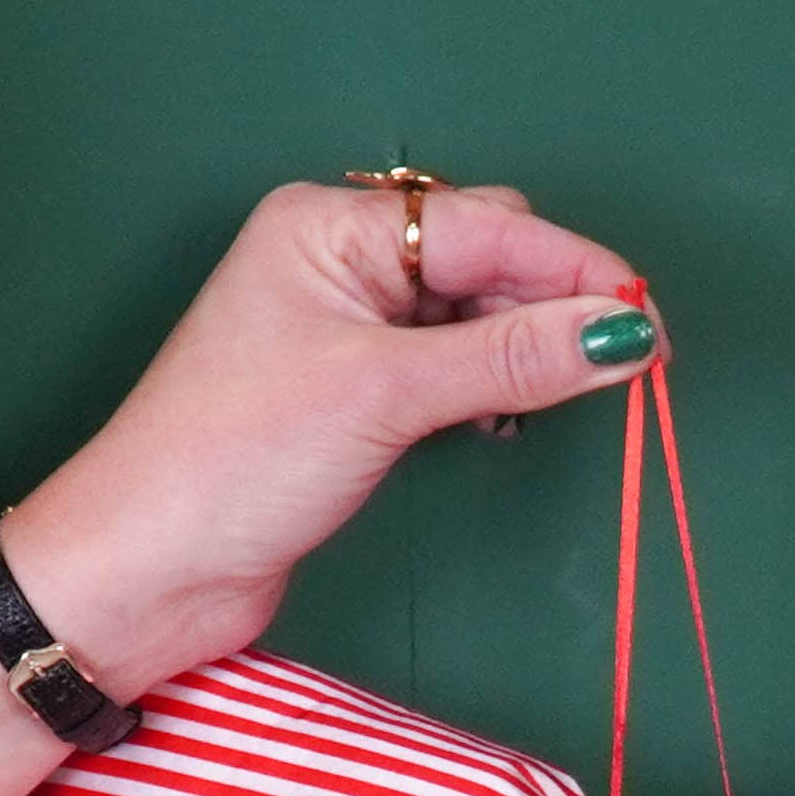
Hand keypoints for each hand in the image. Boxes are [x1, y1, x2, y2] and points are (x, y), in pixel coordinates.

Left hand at [0, 181, 656, 795]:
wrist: (144, 570)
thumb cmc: (228, 461)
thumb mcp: (384, 395)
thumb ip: (510, 360)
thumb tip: (622, 333)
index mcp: (329, 225)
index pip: (487, 225)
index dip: (575, 270)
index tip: (649, 322)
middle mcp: (337, 261)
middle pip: (485, 258)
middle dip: (553, 303)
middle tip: (622, 362)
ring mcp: (343, 330)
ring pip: (473, 316)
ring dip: (525, 350)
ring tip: (565, 394)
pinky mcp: (350, 396)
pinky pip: (450, 367)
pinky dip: (492, 387)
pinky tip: (509, 418)